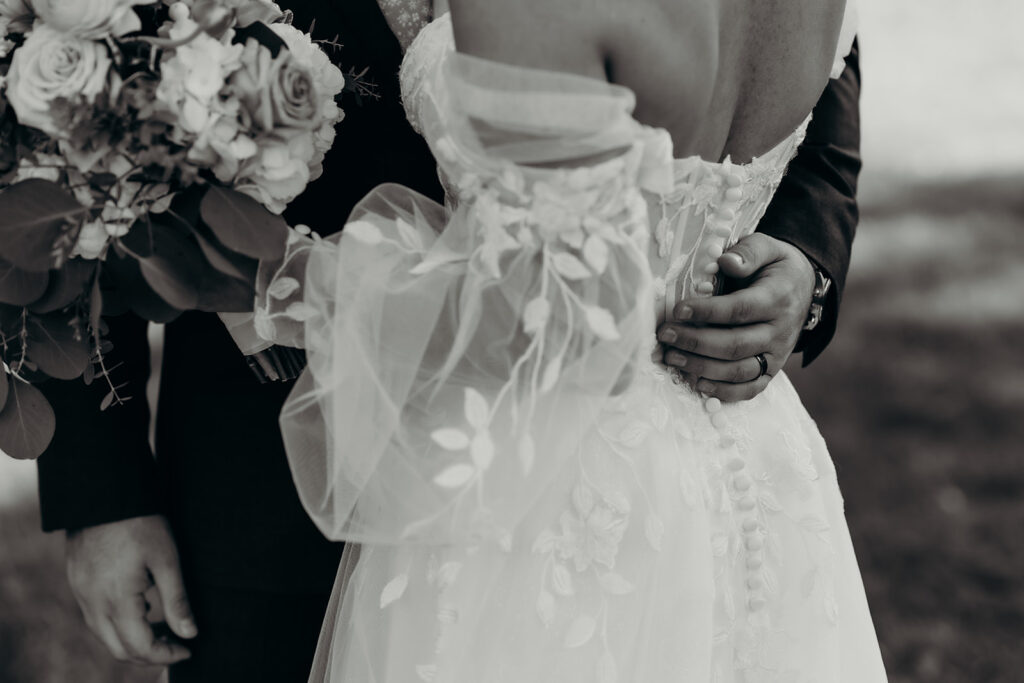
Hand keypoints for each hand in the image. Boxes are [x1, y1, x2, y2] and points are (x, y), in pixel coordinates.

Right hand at [66, 515, 196, 664]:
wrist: (103, 493)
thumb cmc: (140, 523)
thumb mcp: (166, 560)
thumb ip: (177, 600)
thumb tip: (189, 633)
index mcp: (116, 600)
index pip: (140, 647)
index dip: (166, 654)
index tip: (187, 649)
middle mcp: (93, 603)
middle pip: (118, 649)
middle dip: (149, 654)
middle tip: (176, 644)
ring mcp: (81, 593)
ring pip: (104, 635)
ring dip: (132, 640)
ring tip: (162, 627)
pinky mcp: (77, 582)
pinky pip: (95, 617)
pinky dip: (117, 624)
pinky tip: (140, 607)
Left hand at [657, 233, 814, 401]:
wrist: (802, 287)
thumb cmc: (774, 267)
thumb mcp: (767, 248)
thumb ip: (748, 252)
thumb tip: (726, 262)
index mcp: (777, 298)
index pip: (740, 310)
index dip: (707, 312)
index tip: (678, 310)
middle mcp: (779, 331)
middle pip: (736, 344)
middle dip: (696, 342)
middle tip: (665, 335)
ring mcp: (777, 355)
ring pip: (739, 370)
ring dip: (702, 367)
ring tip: (671, 357)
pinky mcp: (771, 370)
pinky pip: (750, 389)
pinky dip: (724, 392)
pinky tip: (697, 382)